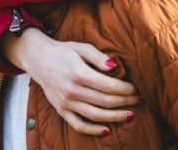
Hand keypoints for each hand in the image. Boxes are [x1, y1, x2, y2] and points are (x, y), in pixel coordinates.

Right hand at [5, 28, 138, 134]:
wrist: (38, 59)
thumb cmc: (63, 51)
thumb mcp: (81, 48)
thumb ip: (98, 57)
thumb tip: (115, 67)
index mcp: (79, 73)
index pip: (108, 86)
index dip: (125, 89)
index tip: (135, 89)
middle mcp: (72, 90)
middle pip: (104, 101)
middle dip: (124, 102)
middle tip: (138, 101)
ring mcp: (66, 102)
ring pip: (95, 115)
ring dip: (115, 117)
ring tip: (130, 116)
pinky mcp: (61, 110)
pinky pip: (78, 124)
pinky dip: (93, 130)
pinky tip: (106, 129)